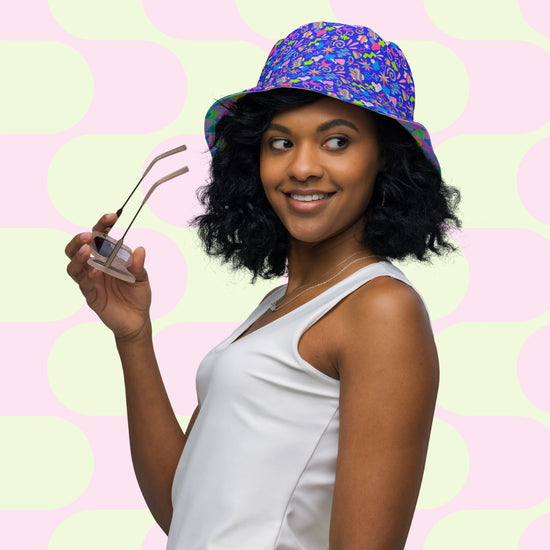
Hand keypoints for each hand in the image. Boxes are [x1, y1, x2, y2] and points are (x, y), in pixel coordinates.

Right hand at [65, 213, 151, 340]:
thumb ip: (138, 265)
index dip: (102, 225)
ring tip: (86, 249)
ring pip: (74, 266)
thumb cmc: (137, 296)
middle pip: (76, 249)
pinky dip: (88, 276)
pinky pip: (84, 284)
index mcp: (106, 258)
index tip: (112, 216)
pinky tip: (96, 271)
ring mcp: (90, 281)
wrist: (137, 320)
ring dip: (78, 256)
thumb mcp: (142, 278)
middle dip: (79, 239)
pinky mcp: (91, 296)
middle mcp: (95, 267)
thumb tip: (139, 250)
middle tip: (88, 235)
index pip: (99, 238)